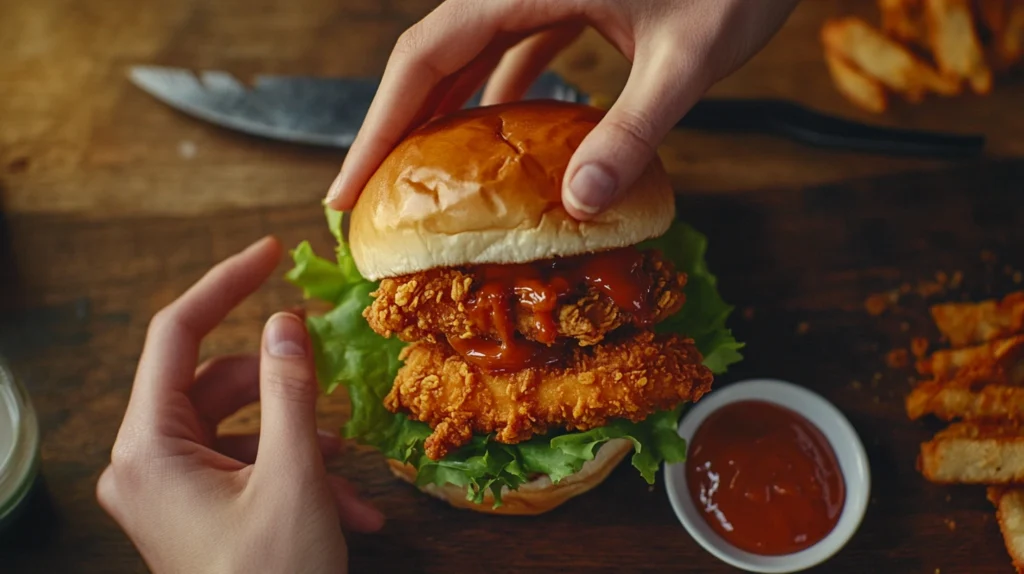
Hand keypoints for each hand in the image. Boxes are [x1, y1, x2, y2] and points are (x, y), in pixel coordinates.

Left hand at [96, 237, 383, 573]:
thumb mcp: (293, 477)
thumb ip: (290, 390)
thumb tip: (285, 321)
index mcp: (148, 449)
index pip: (176, 335)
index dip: (224, 285)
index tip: (270, 253)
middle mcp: (146, 463)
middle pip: (215, 382)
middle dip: (284, 387)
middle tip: (336, 377)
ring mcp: (170, 489)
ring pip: (239, 427)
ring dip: (303, 441)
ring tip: (354, 478)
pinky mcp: (196, 509)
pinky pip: (246, 465)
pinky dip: (296, 473)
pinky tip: (350, 509)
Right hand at [324, 0, 798, 218]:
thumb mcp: (691, 55)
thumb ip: (634, 128)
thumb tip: (580, 206)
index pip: (427, 53)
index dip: (378, 122)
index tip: (349, 187)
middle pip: (436, 54)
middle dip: (399, 125)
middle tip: (370, 198)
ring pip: (472, 50)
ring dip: (444, 111)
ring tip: (421, 177)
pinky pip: (517, 44)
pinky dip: (500, 91)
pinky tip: (502, 136)